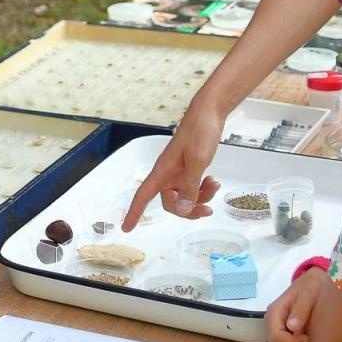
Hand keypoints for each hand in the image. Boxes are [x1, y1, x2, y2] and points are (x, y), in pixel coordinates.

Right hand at [122, 100, 224, 230]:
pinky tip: (212, 181)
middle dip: (189, 209)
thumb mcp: (198, 160)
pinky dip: (203, 189)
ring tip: (214, 185)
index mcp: (163, 171)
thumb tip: (184, 208)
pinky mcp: (189, 169)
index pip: (143, 196)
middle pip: (171, 203)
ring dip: (201, 197)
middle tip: (208, 209)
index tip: (127, 228)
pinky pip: (193, 188)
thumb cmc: (199, 132)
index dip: (134, 212)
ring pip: (185, 197)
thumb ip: (190, 185)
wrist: (209, 113)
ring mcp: (179, 172)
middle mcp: (168, 174)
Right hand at [265, 267, 326, 341]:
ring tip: (304, 336)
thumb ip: (301, 310)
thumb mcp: (308, 294)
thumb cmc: (310, 287)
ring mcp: (275, 325)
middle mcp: (271, 320)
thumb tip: (292, 328)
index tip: (306, 337)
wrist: (312, 283)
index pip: (276, 337)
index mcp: (275, 312)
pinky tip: (302, 335)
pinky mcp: (280, 328)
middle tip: (305, 337)